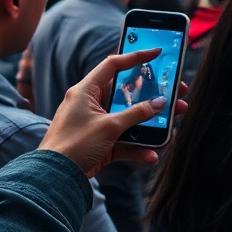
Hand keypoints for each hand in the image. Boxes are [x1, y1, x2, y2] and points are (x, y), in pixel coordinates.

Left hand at [39, 49, 188, 177]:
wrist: (54, 177)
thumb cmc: (73, 145)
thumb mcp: (109, 126)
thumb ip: (137, 113)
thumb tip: (159, 103)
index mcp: (86, 91)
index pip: (113, 65)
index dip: (135, 56)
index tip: (157, 53)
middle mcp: (92, 104)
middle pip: (129, 94)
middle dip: (154, 96)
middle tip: (176, 94)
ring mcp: (98, 124)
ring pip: (131, 118)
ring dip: (151, 123)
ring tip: (173, 124)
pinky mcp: (102, 143)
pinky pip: (126, 141)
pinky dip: (140, 147)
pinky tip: (152, 154)